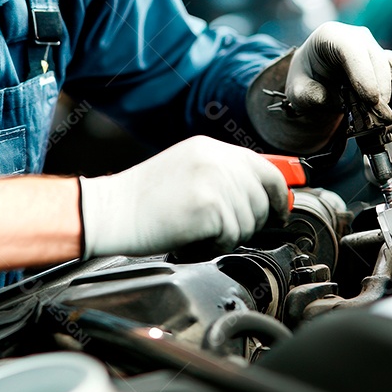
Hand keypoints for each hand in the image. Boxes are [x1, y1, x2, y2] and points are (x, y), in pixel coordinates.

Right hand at [79, 136, 289, 256]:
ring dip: (230, 234)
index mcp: (210, 148)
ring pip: (250, 220)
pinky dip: (216, 244)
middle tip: (226, 230)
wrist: (112, 212)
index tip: (279, 210)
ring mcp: (214, 180)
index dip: (277, 192)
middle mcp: (216, 158)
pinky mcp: (209, 205)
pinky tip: (193, 237)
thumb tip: (257, 195)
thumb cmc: (141, 201)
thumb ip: (220, 175)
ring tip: (200, 231)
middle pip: (262, 196)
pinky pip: (233, 235)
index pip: (264, 167)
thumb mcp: (184, 170)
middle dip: (252, 221)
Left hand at [289, 22, 391, 122]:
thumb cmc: (306, 80)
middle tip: (380, 119)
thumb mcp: (297, 90)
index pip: (350, 49)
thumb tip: (335, 100)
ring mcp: (374, 49)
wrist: (315, 80)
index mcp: (330, 35)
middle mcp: (357, 38)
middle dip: (381, 91)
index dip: (363, 75)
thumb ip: (310, 95)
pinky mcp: (387, 64)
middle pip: (375, 59)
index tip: (371, 101)